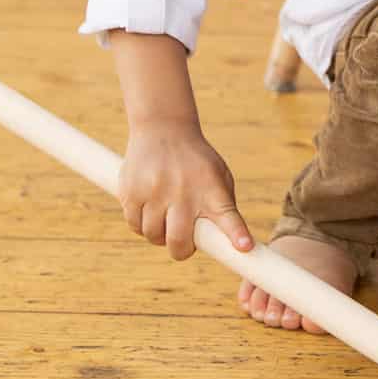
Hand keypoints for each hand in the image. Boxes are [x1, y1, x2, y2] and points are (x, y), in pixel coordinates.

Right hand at [118, 123, 253, 260]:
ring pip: (153, 234)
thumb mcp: (217, 175)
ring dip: (158, 236)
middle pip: (179, 240)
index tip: (244, 247)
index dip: (236, 234)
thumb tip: (227, 243)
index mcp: (212, 189)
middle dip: (181, 250)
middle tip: (182, 245)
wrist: (163, 127)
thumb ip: (221, 207)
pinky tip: (148, 212)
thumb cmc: (195, 160)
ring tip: (163, 221)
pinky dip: (141, 225)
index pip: (228, 216)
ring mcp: (156, 191)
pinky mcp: (132, 191)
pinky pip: (134, 225)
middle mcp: (185, 191)